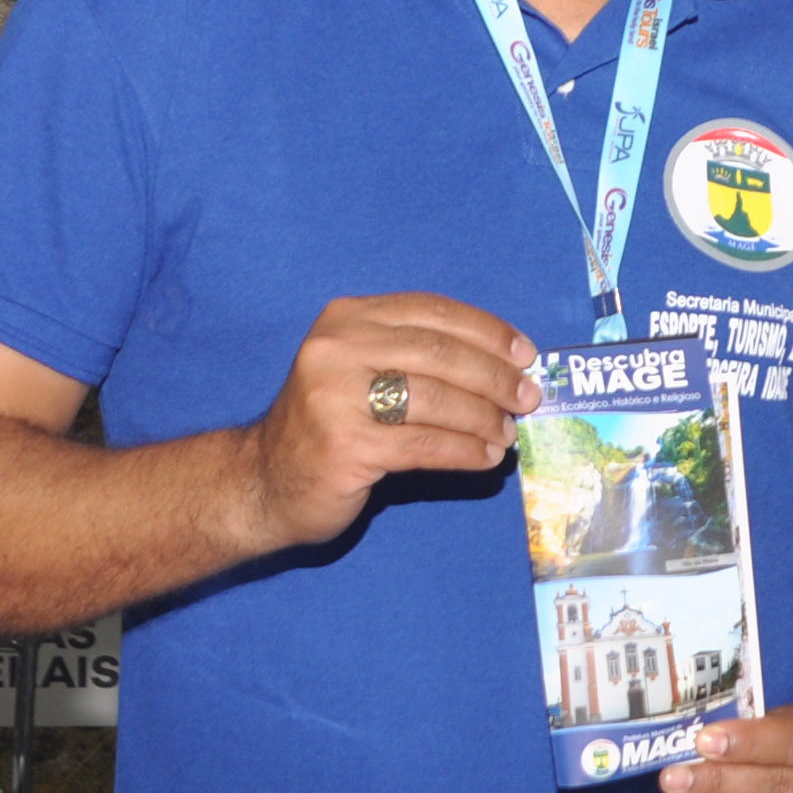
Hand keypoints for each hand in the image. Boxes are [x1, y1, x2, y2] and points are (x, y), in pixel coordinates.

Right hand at [242, 295, 540, 546]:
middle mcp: (336, 348)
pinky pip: (425, 445)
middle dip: (495, 377)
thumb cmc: (331, 422)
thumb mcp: (363, 368)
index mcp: (347, 318)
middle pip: (440, 354)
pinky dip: (465, 450)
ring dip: (485, 417)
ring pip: (437, 399)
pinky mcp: (345, 445)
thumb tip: (507, 364)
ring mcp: (335, 397)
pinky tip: (486, 457)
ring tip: (508, 433)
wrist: (264, 480)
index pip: (433, 312)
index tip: (525, 354)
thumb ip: (418, 356)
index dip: (487, 331)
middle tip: (527, 398)